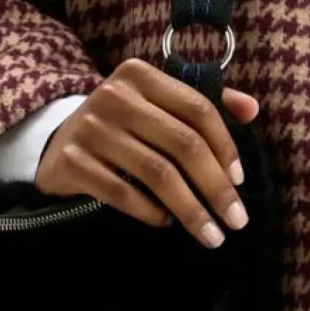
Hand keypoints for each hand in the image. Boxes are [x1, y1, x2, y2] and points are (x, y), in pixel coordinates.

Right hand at [35, 57, 260, 243]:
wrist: (58, 143)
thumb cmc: (124, 125)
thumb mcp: (158, 104)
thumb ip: (205, 103)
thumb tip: (252, 110)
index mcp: (141, 75)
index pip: (198, 109)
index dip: (226, 147)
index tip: (240, 182)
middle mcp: (114, 95)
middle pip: (183, 144)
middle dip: (215, 187)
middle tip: (236, 221)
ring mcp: (90, 128)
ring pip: (157, 173)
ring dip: (190, 210)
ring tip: (211, 235)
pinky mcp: (72, 161)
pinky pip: (122, 193)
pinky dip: (150, 212)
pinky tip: (166, 222)